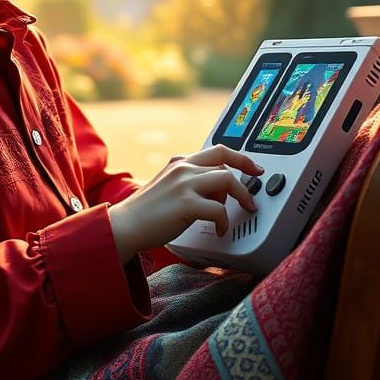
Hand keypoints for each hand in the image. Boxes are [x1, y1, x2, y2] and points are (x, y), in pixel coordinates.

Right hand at [107, 145, 262, 263]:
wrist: (125, 225)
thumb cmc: (146, 213)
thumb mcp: (168, 187)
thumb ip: (190, 183)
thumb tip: (217, 192)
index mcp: (180, 162)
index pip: (217, 150)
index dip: (240, 157)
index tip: (253, 167)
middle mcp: (183, 168)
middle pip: (225, 160)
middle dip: (247, 173)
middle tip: (254, 193)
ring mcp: (184, 184)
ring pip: (227, 180)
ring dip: (241, 196)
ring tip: (243, 210)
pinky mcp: (186, 204)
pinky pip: (219, 209)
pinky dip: (224, 221)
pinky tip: (220, 229)